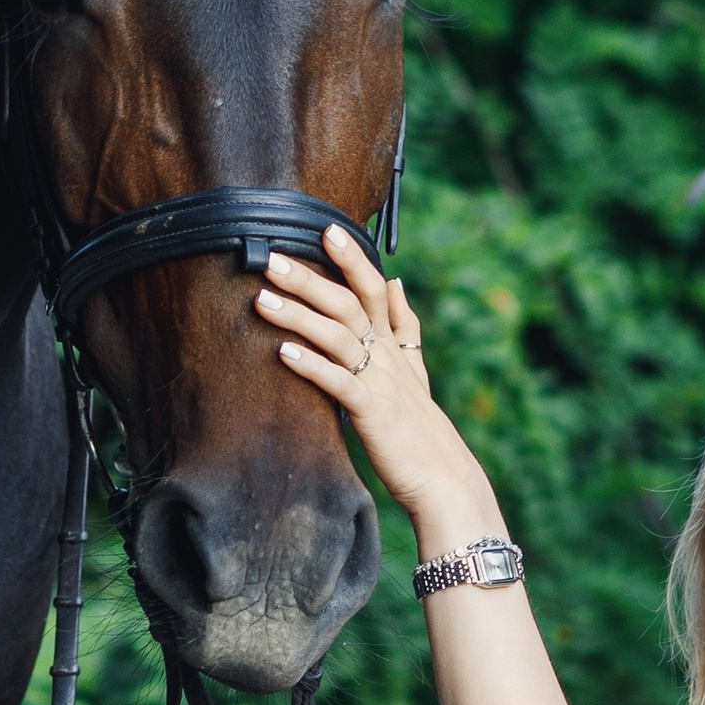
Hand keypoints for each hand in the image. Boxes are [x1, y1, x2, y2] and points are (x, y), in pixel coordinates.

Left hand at [254, 227, 496, 539]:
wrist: (442, 475)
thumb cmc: (419, 426)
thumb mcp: (415, 367)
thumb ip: (404, 324)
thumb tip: (396, 282)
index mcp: (393, 343)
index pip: (372, 287)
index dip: (351, 258)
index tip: (325, 229)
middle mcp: (387, 354)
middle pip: (347, 304)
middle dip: (308, 279)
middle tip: (270, 259)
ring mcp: (380, 380)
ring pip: (338, 336)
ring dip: (299, 316)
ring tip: (262, 300)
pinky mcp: (372, 411)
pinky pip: (338, 382)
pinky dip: (311, 365)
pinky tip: (282, 353)